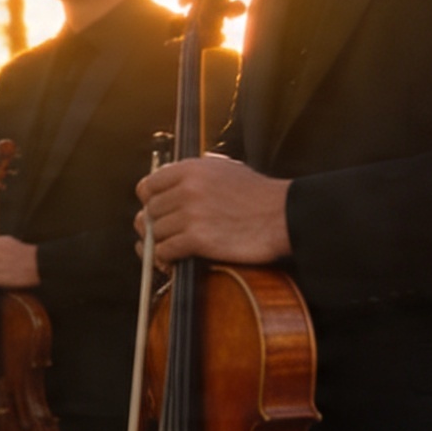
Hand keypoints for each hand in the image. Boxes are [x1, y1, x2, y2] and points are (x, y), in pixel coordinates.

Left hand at [137, 156, 292, 265]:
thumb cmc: (259, 195)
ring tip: (171, 250)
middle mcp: (187, 189)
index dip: (149, 202)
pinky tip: (174, 261)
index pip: (147, 186)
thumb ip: (195, 173)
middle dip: (155, 227)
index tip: (156, 212)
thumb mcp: (226, 170)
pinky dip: (166, 259)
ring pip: (155, 234)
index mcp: (190, 169)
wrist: (284, 216)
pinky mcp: (197, 238)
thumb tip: (169, 181)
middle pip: (150, 212)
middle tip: (164, 236)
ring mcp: (191, 214)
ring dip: (161, 245)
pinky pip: (165, 250)